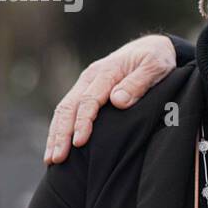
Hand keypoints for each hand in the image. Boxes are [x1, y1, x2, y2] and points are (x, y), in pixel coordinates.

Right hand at [44, 34, 176, 164]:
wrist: (151, 47)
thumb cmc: (156, 59)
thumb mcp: (155, 67)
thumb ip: (138, 83)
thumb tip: (117, 101)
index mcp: (107, 72)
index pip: (89, 100)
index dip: (83, 122)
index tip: (79, 142)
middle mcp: (90, 78)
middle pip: (68, 107)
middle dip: (61, 134)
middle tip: (57, 158)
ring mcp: (85, 85)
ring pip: (63, 110)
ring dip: (55, 135)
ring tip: (50, 159)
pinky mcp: (85, 92)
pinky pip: (67, 110)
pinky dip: (59, 129)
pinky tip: (55, 147)